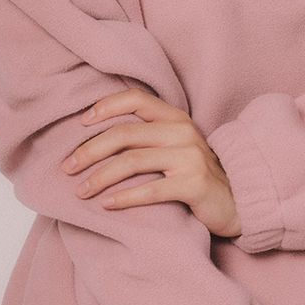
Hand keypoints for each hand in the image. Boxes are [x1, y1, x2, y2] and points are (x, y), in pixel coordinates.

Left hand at [59, 87, 242, 238]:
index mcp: (175, 117)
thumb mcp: (175, 145)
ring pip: (132, 161)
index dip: (105, 107)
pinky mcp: (193, 184)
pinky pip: (150, 190)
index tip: (80, 124)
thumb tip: (95, 135)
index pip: (135, 99)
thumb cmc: (194, 173)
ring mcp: (189, 157)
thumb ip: (147, 134)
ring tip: (80, 191)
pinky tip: (106, 205)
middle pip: (125, 133)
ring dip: (100, 177)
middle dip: (89, 150)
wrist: (236, 200)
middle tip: (67, 167)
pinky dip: (123, 198)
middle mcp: (182, 131)